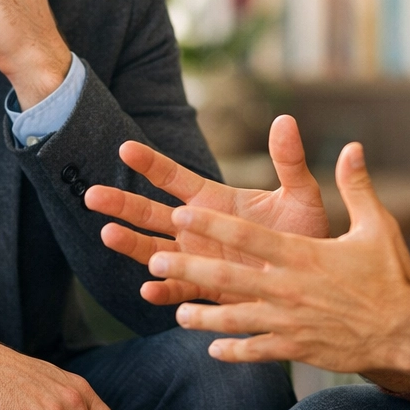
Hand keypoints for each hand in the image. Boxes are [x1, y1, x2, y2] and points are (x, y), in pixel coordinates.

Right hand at [84, 115, 330, 305]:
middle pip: (150, 214)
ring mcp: (199, 260)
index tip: (125, 147)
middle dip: (121, 204)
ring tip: (108, 235)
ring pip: (155, 251)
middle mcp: (197, 229)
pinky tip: (150, 288)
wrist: (317, 280)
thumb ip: (288, 161)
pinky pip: (180, 291)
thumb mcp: (300, 195)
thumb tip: (285, 119)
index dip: (150, 163)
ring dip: (132, 244)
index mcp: (213, 200)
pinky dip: (164, 290)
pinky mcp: (209, 291)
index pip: (173, 177)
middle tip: (92, 196)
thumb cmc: (307, 233)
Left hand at [145, 140, 409, 372]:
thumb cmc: (393, 276)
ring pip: (234, 318)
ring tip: (178, 311)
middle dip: (189, 266)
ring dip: (203, 315)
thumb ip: (357, 186)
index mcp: (304, 255)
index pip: (248, 236)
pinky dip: (234, 349)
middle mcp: (290, 288)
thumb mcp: (377, 225)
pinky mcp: (297, 348)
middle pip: (228, 276)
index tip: (181, 211)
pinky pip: (257, 349)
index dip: (211, 224)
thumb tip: (352, 147)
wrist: (409, 332)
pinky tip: (213, 348)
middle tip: (156, 257)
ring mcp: (290, 322)